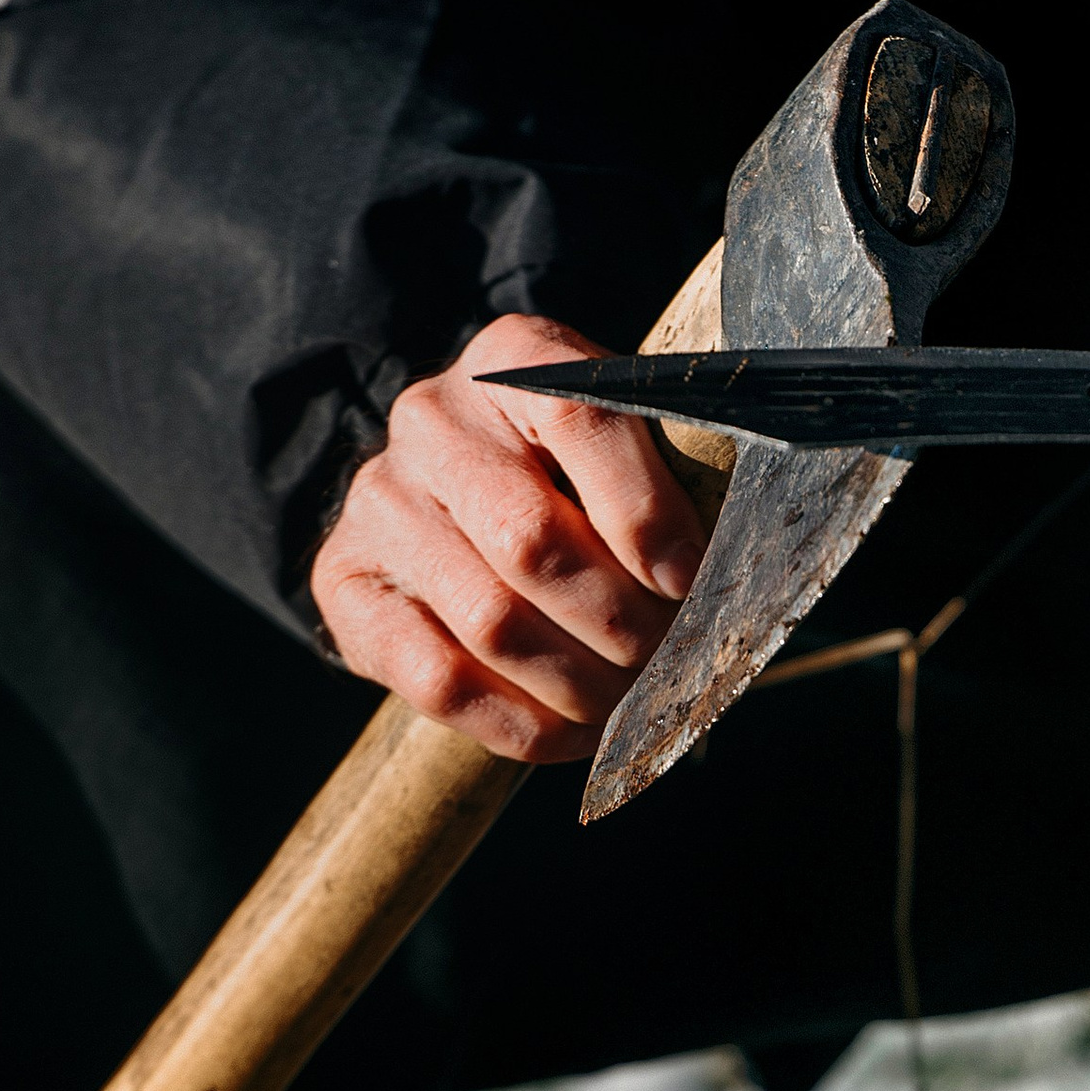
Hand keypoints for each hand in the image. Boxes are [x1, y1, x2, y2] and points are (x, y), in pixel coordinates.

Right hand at [311, 313, 711, 760]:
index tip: (691, 578)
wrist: (453, 494)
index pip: (584, 419)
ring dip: (580, 683)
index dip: (646, 512)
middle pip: (531, 537)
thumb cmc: (577, 475)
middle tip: (669, 658)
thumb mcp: (632, 445)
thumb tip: (744, 570)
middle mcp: (433, 417)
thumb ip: (680, 483)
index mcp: (516, 357)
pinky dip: (521, 723)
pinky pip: (438, 678)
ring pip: (490, 619)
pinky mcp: (345, 582)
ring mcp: (380, 501)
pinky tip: (574, 732)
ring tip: (630, 701)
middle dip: (620, 619)